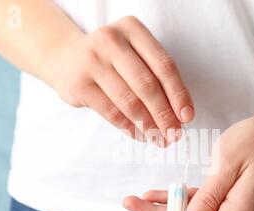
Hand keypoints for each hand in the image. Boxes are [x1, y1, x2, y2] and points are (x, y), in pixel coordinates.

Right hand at [43, 16, 193, 145]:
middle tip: (174, 134)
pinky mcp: (79, 84)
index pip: (164, 65)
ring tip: (159, 139)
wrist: (65, 58)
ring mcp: (92, 61)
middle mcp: (111, 40)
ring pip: (129, 101)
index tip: (187, 117)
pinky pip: (112, 112)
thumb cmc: (110, 60)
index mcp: (132, 29)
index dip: (178, 94)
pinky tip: (140, 135)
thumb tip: (179, 116)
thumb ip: (155, 78)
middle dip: (165, 115)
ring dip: (148, 125)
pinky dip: (130, 128)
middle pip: (147, 85)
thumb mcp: (133, 55)